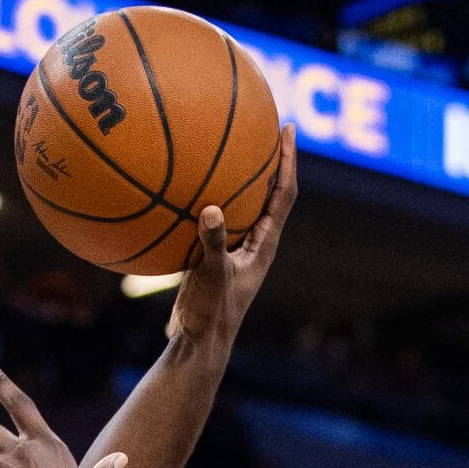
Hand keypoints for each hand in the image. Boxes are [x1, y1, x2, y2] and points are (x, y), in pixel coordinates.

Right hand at [170, 124, 299, 346]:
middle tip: (264, 123)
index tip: (287, 128)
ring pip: (242, 203)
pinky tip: (181, 182)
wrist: (199, 344)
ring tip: (227, 142)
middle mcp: (254, 241)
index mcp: (264, 244)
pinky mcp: (213, 254)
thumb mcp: (211, 277)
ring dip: (239, 175)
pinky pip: (212, 216)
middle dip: (269, 157)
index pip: (284, 194)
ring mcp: (234, 248)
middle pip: (269, 190)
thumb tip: (211, 209)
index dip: (288, 160)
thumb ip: (212, 244)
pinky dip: (204, 197)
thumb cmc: (212, 314)